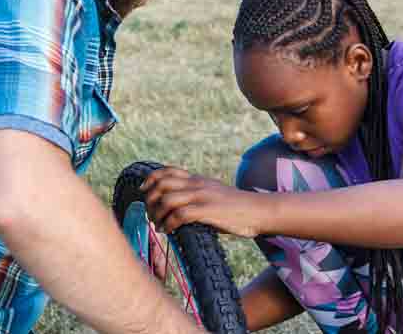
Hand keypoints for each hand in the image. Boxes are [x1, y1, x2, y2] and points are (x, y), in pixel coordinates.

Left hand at [139, 166, 265, 237]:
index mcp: (198, 180)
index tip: (143, 190)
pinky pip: (179, 215)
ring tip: (158, 225)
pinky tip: (168, 231)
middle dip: (150, 199)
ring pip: (167, 199)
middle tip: (150, 214)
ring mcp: (202, 197)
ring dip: (157, 214)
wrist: (258, 211)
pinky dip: (168, 224)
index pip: (168, 171)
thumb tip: (179, 208)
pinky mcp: (207, 210)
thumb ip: (198, 196)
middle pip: (162, 184)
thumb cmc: (237, 208)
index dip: (151, 179)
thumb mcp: (214, 194)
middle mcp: (197, 185)